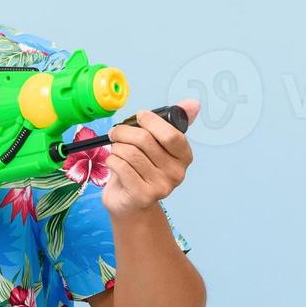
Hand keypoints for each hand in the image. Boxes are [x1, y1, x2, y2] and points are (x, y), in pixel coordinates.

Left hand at [103, 98, 198, 216]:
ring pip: (129, 152)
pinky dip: (111, 160)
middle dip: (124, 132)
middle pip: (144, 140)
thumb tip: (194, 103)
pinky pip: (120, 166)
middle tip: (115, 133)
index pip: (171, 134)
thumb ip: (174, 122)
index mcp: (184, 157)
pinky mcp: (143, 196)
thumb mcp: (159, 143)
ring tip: (116, 150)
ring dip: (116, 147)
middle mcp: (177, 173)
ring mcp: (161, 186)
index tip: (139, 117)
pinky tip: (114, 163)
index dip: (151, 121)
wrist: (130, 202)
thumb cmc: (143, 167)